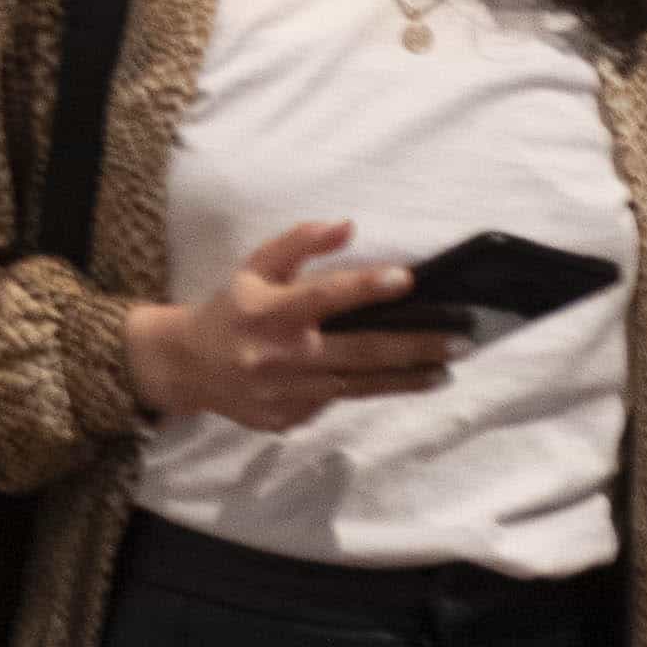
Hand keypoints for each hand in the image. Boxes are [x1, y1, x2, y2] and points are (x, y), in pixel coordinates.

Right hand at [119, 222, 452, 432]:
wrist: (187, 367)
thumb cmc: (231, 309)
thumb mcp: (254, 267)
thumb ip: (298, 244)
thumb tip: (348, 226)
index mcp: (269, 313)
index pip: (324, 297)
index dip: (366, 287)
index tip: (407, 279)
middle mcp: (280, 356)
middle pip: (360, 352)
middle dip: (415, 346)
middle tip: (460, 341)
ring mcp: (286, 394)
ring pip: (360, 386)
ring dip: (408, 378)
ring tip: (445, 371)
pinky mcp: (289, 419)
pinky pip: (335, 402)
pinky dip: (363, 389)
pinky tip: (392, 381)